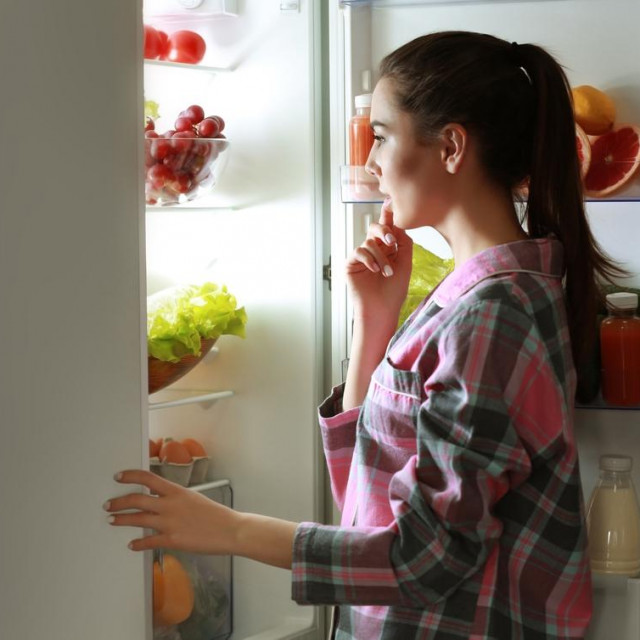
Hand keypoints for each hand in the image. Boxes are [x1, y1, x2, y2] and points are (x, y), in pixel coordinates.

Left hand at [105, 470, 239, 553]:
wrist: (230, 530)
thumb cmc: (214, 514)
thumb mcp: (193, 498)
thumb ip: (175, 499)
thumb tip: (160, 500)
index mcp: (177, 491)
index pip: (148, 478)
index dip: (130, 476)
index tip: (118, 476)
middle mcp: (170, 504)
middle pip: (136, 499)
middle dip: (118, 502)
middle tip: (108, 504)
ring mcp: (170, 523)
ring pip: (138, 519)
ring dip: (121, 520)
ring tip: (112, 520)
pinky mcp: (173, 540)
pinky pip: (148, 542)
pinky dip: (137, 543)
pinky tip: (131, 544)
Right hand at [346, 201, 412, 322]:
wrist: (382, 310)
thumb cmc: (395, 291)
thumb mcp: (405, 264)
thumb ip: (404, 243)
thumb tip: (399, 224)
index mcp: (388, 248)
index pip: (387, 227)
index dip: (388, 214)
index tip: (390, 200)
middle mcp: (374, 250)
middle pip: (375, 228)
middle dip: (384, 231)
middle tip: (392, 241)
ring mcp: (362, 256)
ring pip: (370, 243)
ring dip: (381, 257)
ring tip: (387, 273)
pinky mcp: (351, 264)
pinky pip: (359, 252)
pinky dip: (369, 260)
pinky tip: (376, 271)